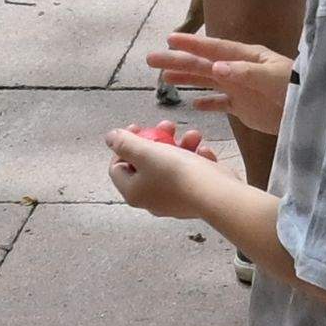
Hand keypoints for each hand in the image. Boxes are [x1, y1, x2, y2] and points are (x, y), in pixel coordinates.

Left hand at [101, 118, 221, 217]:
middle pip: (146, 164)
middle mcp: (150, 199)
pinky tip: (204, 152)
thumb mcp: (146, 152)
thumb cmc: (177, 173)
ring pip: (171, 165)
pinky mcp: (193, 197)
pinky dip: (196, 160)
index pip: (117, 167)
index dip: (125, 144)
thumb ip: (125, 143)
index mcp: (133, 192)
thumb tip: (110, 137)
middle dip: (158, 140)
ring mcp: (173, 200)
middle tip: (167, 126)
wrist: (216, 194)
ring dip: (181, 145)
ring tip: (194, 135)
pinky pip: (190, 174)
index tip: (139, 128)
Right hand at [144, 30, 292, 140]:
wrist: (310, 110)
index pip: (213, 49)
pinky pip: (221, 104)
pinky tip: (193, 105)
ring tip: (164, 79)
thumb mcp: (271, 78)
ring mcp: (240, 88)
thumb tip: (215, 67)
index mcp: (246, 57)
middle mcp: (239, 69)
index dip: (192, 44)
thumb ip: (244, 73)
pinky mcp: (244, 107)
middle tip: (152, 60)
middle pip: (203, 64)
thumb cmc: (294, 88)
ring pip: (207, 82)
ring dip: (187, 79)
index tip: (169, 39)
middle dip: (179, 61)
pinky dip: (207, 104)